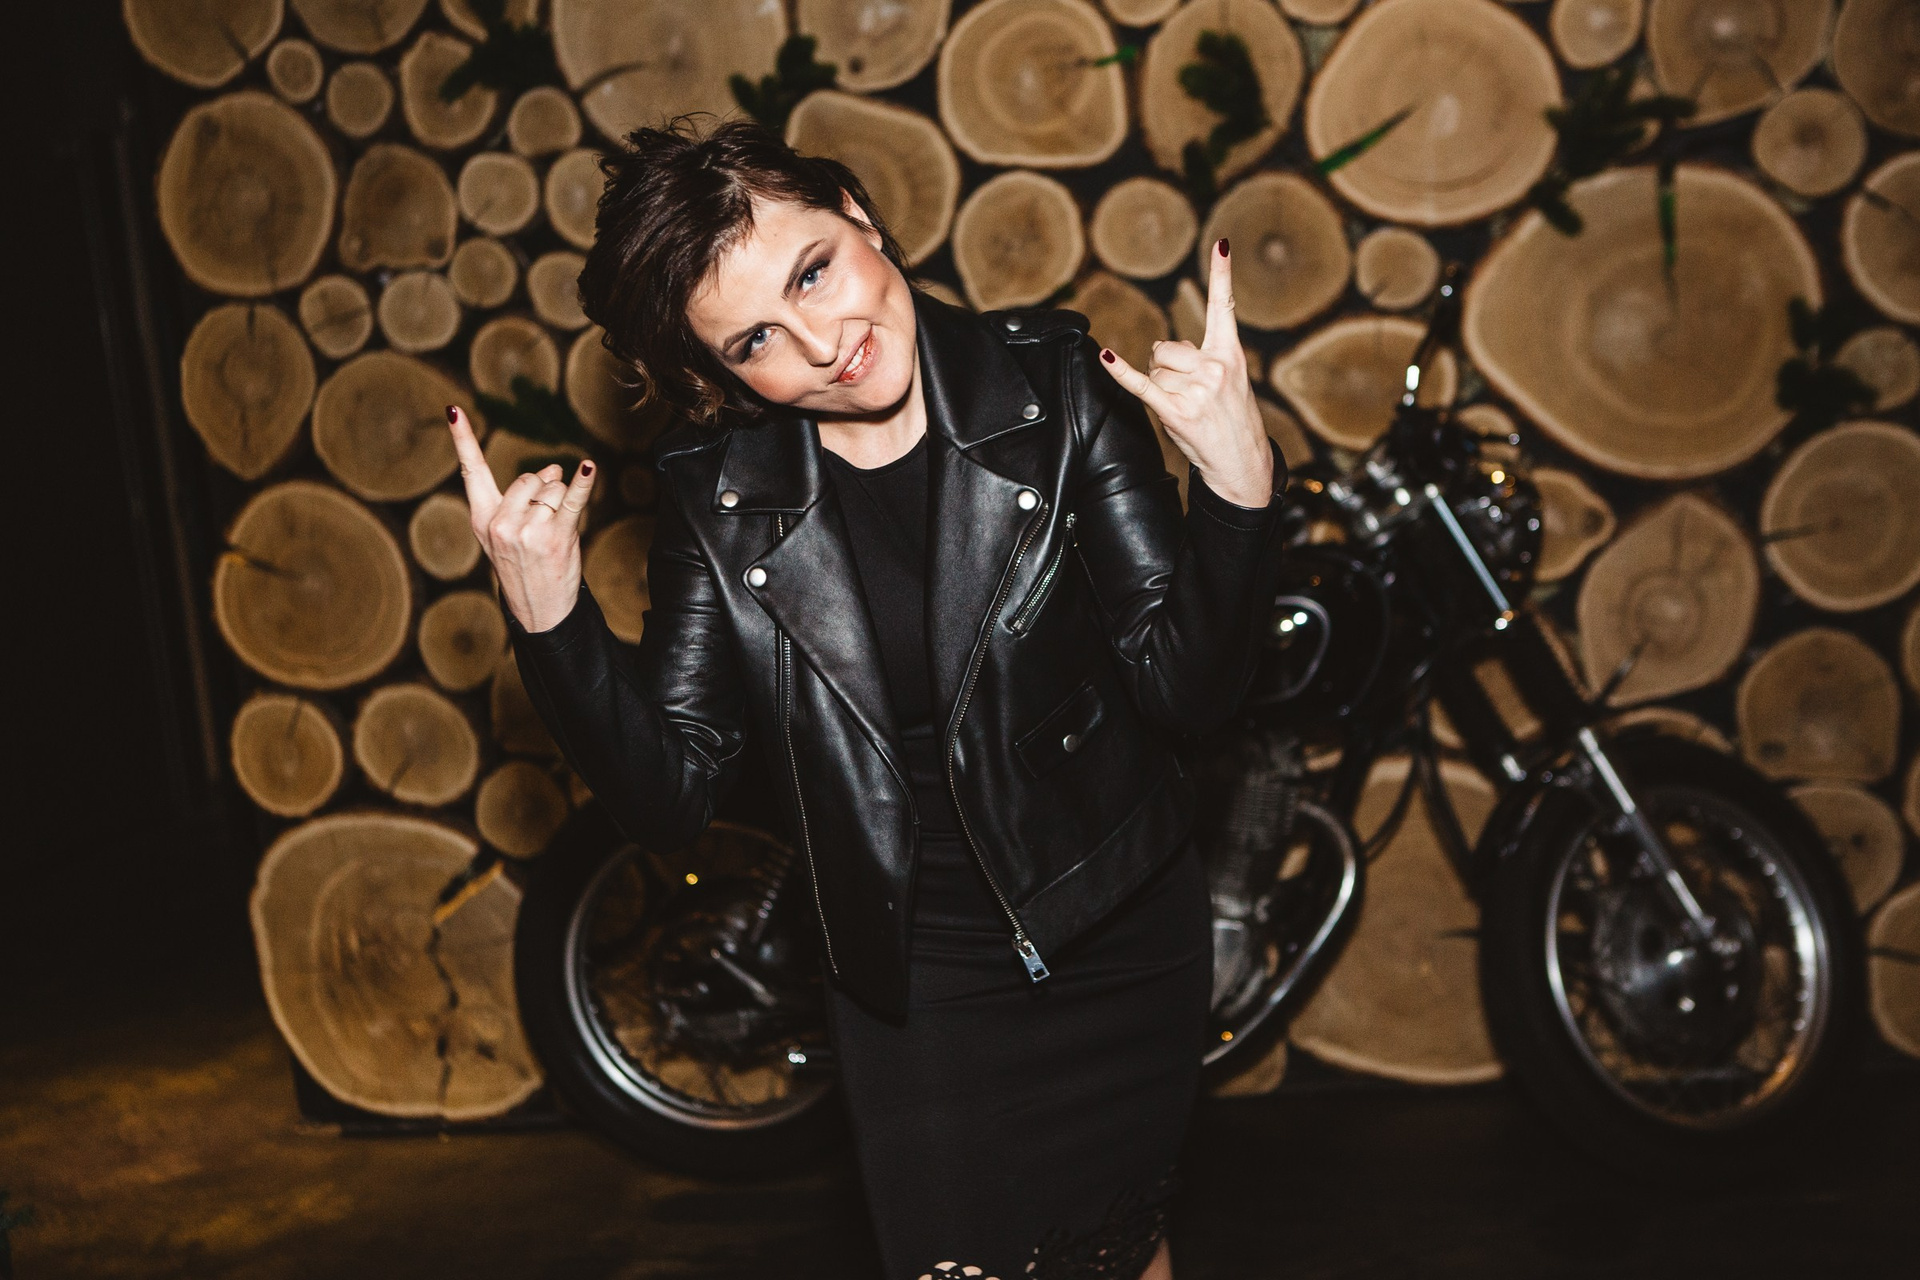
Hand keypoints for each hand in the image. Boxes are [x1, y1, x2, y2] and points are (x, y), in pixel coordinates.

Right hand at [446, 404, 597, 631]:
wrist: (539, 611)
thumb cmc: (524, 568)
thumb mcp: (508, 535)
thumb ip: (523, 498)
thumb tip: (553, 468)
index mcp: (482, 519)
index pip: (470, 471)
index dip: (463, 440)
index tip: (453, 411)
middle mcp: (501, 523)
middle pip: (528, 477)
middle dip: (542, 489)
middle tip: (544, 519)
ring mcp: (528, 530)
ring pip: (552, 487)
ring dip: (560, 500)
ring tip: (555, 530)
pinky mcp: (558, 536)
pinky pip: (573, 500)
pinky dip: (583, 483)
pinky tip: (588, 467)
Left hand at [1097, 238, 1273, 507]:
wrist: (1242, 464)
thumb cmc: (1233, 421)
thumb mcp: (1229, 383)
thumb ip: (1200, 359)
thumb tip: (1161, 351)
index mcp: (1231, 355)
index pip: (1224, 307)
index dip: (1221, 274)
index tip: (1221, 243)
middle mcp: (1214, 367)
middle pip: (1166, 348)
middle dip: (1167, 368)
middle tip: (1189, 394)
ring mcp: (1195, 390)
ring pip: (1154, 371)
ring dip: (1161, 389)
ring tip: (1185, 408)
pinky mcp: (1175, 411)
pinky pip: (1140, 385)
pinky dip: (1119, 372)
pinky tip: (1105, 356)